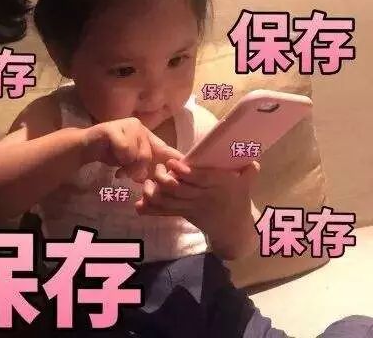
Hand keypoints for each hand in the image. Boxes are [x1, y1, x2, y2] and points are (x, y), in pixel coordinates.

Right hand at [82, 118, 183, 182]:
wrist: (85, 147)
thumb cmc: (111, 155)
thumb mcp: (133, 164)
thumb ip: (147, 169)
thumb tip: (167, 180)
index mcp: (147, 136)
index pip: (166, 148)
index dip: (175, 161)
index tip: (184, 173)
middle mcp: (140, 127)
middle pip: (148, 155)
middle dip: (138, 170)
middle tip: (129, 175)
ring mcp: (127, 125)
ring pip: (136, 154)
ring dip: (126, 166)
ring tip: (119, 168)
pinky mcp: (113, 128)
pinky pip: (124, 149)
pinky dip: (118, 159)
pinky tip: (112, 158)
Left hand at [135, 159, 259, 258]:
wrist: (234, 229)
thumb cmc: (239, 200)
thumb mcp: (247, 185)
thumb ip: (249, 173)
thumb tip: (254, 162)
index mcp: (219, 186)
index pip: (202, 179)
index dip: (186, 172)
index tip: (173, 163)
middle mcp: (204, 198)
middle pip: (181, 191)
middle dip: (165, 180)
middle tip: (157, 169)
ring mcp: (192, 208)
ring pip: (170, 202)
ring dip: (156, 194)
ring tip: (147, 184)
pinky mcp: (183, 214)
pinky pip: (166, 212)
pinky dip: (152, 210)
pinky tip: (139, 207)